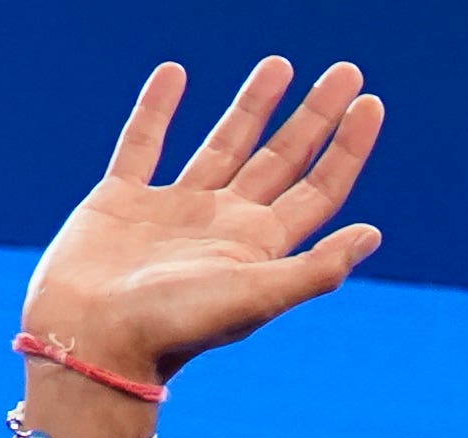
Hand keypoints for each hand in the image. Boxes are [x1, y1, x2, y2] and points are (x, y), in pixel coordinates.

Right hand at [17, 58, 385, 437]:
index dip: (347, 147)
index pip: (319, 188)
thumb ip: (314, 268)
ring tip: (280, 64)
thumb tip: (374, 234)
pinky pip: (143, 143)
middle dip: (314, 115)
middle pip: (283, 158)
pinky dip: (157, 109)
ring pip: (224, 144)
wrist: (93, 342)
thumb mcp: (255, 297)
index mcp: (261, 247)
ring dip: (253, 105)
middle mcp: (225, 224)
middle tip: (345, 70)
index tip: (371, 102)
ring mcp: (175, 210)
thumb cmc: (176, 327)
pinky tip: (174, 74)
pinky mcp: (121, 201)